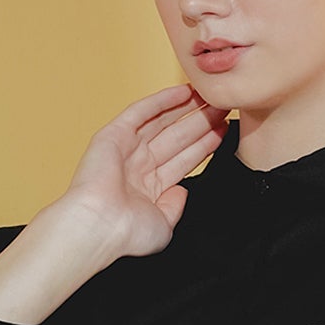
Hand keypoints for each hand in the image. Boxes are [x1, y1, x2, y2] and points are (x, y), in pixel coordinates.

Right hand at [63, 81, 231, 258]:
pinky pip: (142, 111)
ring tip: (209, 95)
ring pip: (163, 122)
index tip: (224, 131)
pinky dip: (162, 100)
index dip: (205, 144)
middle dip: (201, 122)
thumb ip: (175, 206)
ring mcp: (126, 149)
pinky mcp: (114, 135)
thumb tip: (183, 192)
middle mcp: (139, 166)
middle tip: (223, 108)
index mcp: (149, 187)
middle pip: (177, 137)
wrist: (100, 226)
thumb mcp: (164, 226)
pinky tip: (183, 91)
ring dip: (186, 108)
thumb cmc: (126, 232)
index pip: (184, 159)